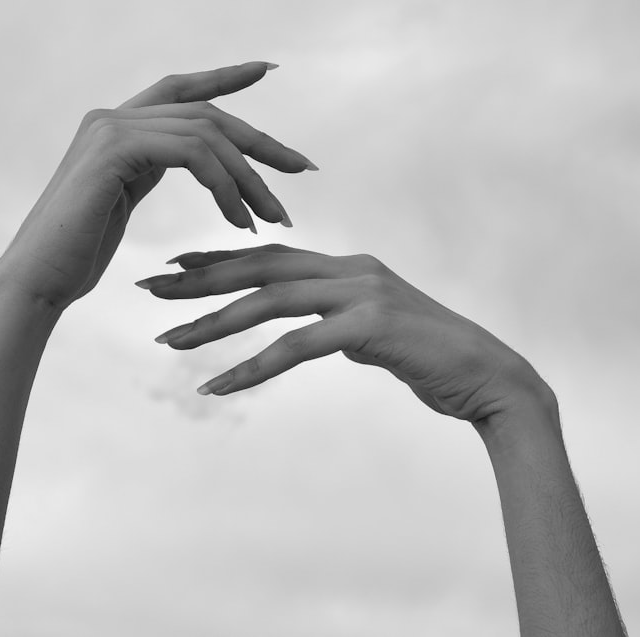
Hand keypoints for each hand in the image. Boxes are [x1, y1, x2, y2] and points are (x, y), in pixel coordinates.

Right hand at [0, 62, 315, 308]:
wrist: (37, 280)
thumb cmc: (76, 254)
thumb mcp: (122, 200)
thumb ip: (148, 169)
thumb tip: (191, 162)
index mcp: (116, 127)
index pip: (181, 90)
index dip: (225, 77)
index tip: (266, 70)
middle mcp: (112, 118)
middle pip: (207, 113)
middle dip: (261, 142)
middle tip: (302, 169)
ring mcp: (110, 129)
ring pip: (207, 135)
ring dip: (249, 177)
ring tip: (273, 217)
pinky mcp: (114, 150)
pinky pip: (193, 155)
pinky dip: (225, 187)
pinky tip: (239, 220)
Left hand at [137, 244, 550, 422]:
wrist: (490, 380)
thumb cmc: (434, 359)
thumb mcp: (377, 333)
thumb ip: (342, 323)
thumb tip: (314, 333)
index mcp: (349, 267)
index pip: (272, 255)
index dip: (221, 259)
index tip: (175, 267)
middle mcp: (351, 269)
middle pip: (259, 266)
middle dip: (200, 278)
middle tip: (149, 288)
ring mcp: (361, 293)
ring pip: (268, 300)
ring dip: (213, 320)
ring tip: (168, 338)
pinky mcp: (369, 326)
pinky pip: (295, 346)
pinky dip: (252, 366)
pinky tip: (216, 384)